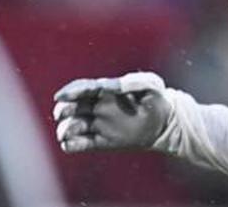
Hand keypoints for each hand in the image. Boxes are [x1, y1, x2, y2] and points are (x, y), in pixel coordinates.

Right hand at [52, 71, 171, 152]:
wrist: (165, 123)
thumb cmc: (157, 99)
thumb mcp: (149, 84)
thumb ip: (129, 82)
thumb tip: (106, 85)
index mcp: (106, 91)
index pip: (82, 89)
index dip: (70, 91)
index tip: (61, 96)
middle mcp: (98, 107)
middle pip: (71, 107)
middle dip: (63, 109)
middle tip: (64, 113)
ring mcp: (98, 124)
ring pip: (71, 126)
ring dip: (64, 129)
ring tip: (67, 133)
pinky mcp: (100, 142)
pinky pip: (79, 144)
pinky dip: (70, 145)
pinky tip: (70, 144)